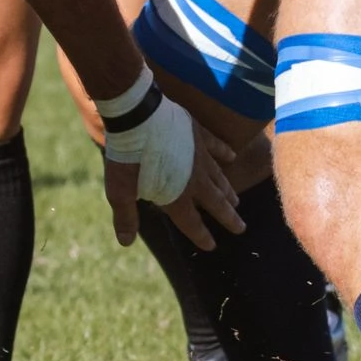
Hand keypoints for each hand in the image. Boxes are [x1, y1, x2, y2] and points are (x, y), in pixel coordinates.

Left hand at [105, 120, 241, 249]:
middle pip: (216, 203)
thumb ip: (126, 216)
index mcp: (176, 195)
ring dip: (227, 191)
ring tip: (235, 202)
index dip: (201, 236)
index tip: (211, 245)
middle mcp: (194, 179)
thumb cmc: (127, 154)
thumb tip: (126, 242)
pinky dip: (225, 152)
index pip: (191, 223)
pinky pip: (217, 146)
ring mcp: (200, 156)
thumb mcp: (120, 189)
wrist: (137, 114)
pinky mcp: (198, 134)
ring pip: (219, 178)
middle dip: (228, 217)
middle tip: (241, 228)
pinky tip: (232, 157)